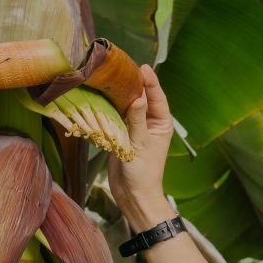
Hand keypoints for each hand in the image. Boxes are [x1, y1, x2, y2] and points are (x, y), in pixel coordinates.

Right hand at [108, 64, 174, 229]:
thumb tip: (138, 97)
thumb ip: (137, 120)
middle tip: (121, 67)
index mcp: (161, 124)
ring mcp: (134, 128)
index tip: (142, 67)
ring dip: (119, 95)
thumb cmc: (144, 173)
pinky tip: (101, 96)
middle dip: (133, 84)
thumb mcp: (141, 144)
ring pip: (127, 106)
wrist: (132, 195)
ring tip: (109, 78)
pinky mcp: (121, 135)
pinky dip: (109, 108)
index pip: (157, 98)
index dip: (150, 82)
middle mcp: (149, 123)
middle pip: (141, 98)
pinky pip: (115, 117)